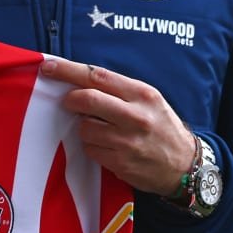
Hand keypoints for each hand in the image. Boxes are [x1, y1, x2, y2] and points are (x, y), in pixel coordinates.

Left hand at [41, 57, 195, 195]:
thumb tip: (80, 82)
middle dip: (71, 99)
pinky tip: (108, 146)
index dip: (68, 71)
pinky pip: (91, 149)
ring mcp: (127, 141)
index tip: (49, 67)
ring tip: (100, 129)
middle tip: (68, 101)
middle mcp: (135, 116)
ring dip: (84, 127)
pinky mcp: (120, 163)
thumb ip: (119, 90)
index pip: (98, 76)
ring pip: (85, 128)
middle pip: (88, 100)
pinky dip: (92, 146)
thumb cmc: (161, 126)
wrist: (184, 165)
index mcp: (142, 94)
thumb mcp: (149, 100)